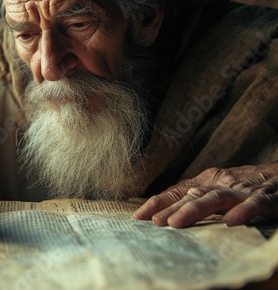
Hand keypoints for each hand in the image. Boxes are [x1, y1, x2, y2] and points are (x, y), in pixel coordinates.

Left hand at [133, 162, 277, 226]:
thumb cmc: (244, 186)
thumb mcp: (216, 189)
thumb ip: (195, 198)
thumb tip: (165, 213)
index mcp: (207, 181)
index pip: (178, 191)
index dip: (158, 202)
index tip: (138, 216)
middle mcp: (220, 183)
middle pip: (192, 195)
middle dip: (171, 208)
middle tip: (154, 222)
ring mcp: (242, 190)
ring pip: (215, 198)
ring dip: (194, 210)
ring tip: (176, 222)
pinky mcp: (266, 197)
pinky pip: (254, 204)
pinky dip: (243, 211)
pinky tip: (230, 221)